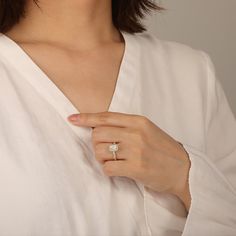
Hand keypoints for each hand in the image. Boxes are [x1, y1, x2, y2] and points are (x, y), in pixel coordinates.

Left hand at [68, 112, 190, 210]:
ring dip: (101, 157)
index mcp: (138, 121)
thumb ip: (126, 126)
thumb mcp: (147, 129)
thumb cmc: (163, 148)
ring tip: (113, 160)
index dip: (86, 118)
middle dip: (96, 143)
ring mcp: (136, 150)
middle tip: (106, 149)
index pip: (105, 117)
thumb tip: (99, 126)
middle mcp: (135, 133)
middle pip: (98, 134)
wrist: (183, 168)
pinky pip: (107, 168)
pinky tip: (117, 169)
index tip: (72, 119)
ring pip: (100, 151)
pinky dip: (107, 169)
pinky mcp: (136, 168)